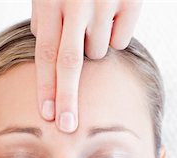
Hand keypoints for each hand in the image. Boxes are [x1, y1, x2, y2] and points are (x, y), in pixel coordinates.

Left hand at [31, 0, 142, 132]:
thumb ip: (46, 18)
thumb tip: (47, 53)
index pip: (46, 53)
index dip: (46, 87)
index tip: (47, 114)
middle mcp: (75, 1)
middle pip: (69, 64)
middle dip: (67, 99)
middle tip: (66, 127)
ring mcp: (104, 1)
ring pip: (98, 52)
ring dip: (94, 47)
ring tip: (93, 21)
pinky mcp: (130, 1)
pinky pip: (121, 40)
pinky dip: (116, 34)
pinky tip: (112, 16)